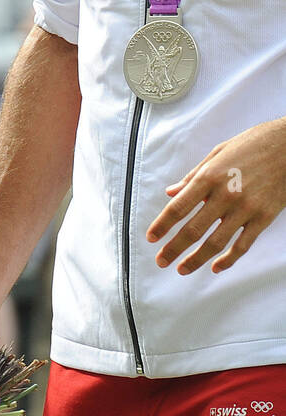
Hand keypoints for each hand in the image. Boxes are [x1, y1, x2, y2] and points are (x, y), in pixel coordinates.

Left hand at [146, 118, 285, 274]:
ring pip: (217, 242)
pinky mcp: (265, 217)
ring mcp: (246, 208)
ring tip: (182, 269)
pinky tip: (215, 267)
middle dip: (174, 248)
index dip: (162, 225)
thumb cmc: (249, 146)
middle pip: (194, 229)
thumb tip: (170, 193)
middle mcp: (225, 195)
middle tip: (161, 261)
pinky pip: (244, 244)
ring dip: (197, 259)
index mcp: (209, 177)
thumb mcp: (216, 154)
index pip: (178, 207)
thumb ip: (192, 177)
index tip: (151, 238)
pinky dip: (229, 259)